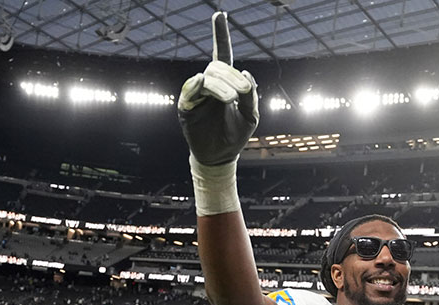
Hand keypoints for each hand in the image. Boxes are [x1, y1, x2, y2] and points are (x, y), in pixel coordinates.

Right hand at [178, 12, 257, 167]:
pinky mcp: (186, 107)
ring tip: (231, 99)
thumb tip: (247, 74)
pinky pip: (191, 91)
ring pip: (207, 78)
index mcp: (226, 83)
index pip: (222, 55)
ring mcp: (197, 95)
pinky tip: (202, 82)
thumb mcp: (251, 116)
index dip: (221, 36)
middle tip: (242, 92)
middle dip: (231, 77)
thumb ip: (252, 96)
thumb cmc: (236, 134)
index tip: (220, 14)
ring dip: (221, 86)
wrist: (221, 156)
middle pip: (217, 67)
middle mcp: (209, 84)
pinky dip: (198, 86)